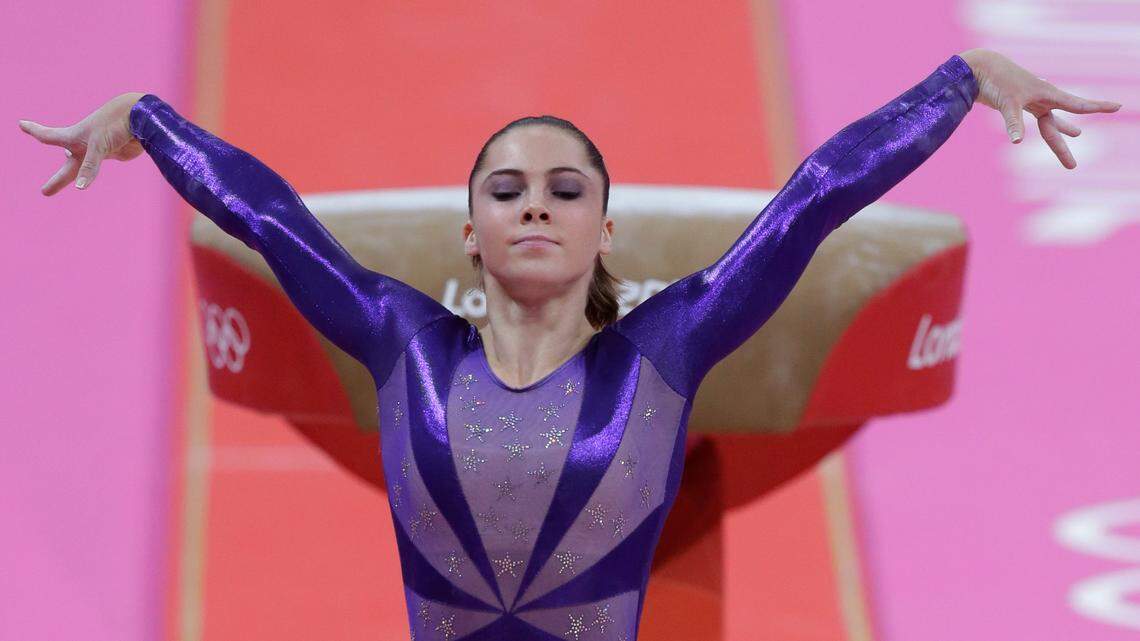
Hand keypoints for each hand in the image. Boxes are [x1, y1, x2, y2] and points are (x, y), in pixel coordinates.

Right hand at [18, 91, 146, 194]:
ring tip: (72, 183)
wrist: (141, 117)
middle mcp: (84, 146)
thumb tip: (79, 187)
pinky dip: (101, 166)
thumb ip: (89, 167)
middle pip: (69, 167)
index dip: (34, 130)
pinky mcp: (116, 153)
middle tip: (45, 192)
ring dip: (79, 175)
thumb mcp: (98, 146)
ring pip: (86, 168)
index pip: (49, 136)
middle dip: (58, 180)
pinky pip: (105, 164)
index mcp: (74, 138)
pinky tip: (106, 161)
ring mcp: (100, 151)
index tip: (21, 123)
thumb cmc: (113, 125)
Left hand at [959, 48, 1121, 168]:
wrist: (979, 67)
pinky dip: (1040, 121)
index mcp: (1047, 94)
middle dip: (1062, 146)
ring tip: (1077, 133)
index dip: (1097, 107)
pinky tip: (1046, 119)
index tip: (1118, 107)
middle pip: (1057, 125)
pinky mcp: (1018, 102)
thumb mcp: (1007, 102)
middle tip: (1072, 167)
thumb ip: (1014, 122)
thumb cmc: (995, 81)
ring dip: (1060, 130)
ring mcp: (1030, 100)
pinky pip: (1033, 115)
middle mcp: (1042, 98)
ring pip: (1048, 120)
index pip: (1077, 104)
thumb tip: (1018, 142)